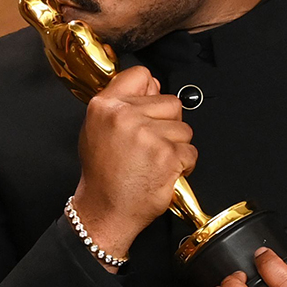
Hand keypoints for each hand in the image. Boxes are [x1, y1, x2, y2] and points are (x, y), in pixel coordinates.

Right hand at [70, 65, 196, 261]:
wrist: (105, 210)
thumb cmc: (103, 175)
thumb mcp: (96, 130)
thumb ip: (121, 104)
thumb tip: (152, 86)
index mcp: (104, 106)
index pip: (141, 75)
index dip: (150, 91)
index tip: (149, 106)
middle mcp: (124, 115)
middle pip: (170, 102)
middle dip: (167, 124)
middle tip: (148, 145)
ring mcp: (147, 134)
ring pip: (184, 128)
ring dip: (176, 146)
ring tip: (154, 160)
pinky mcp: (167, 154)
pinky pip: (190, 151)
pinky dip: (183, 165)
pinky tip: (163, 172)